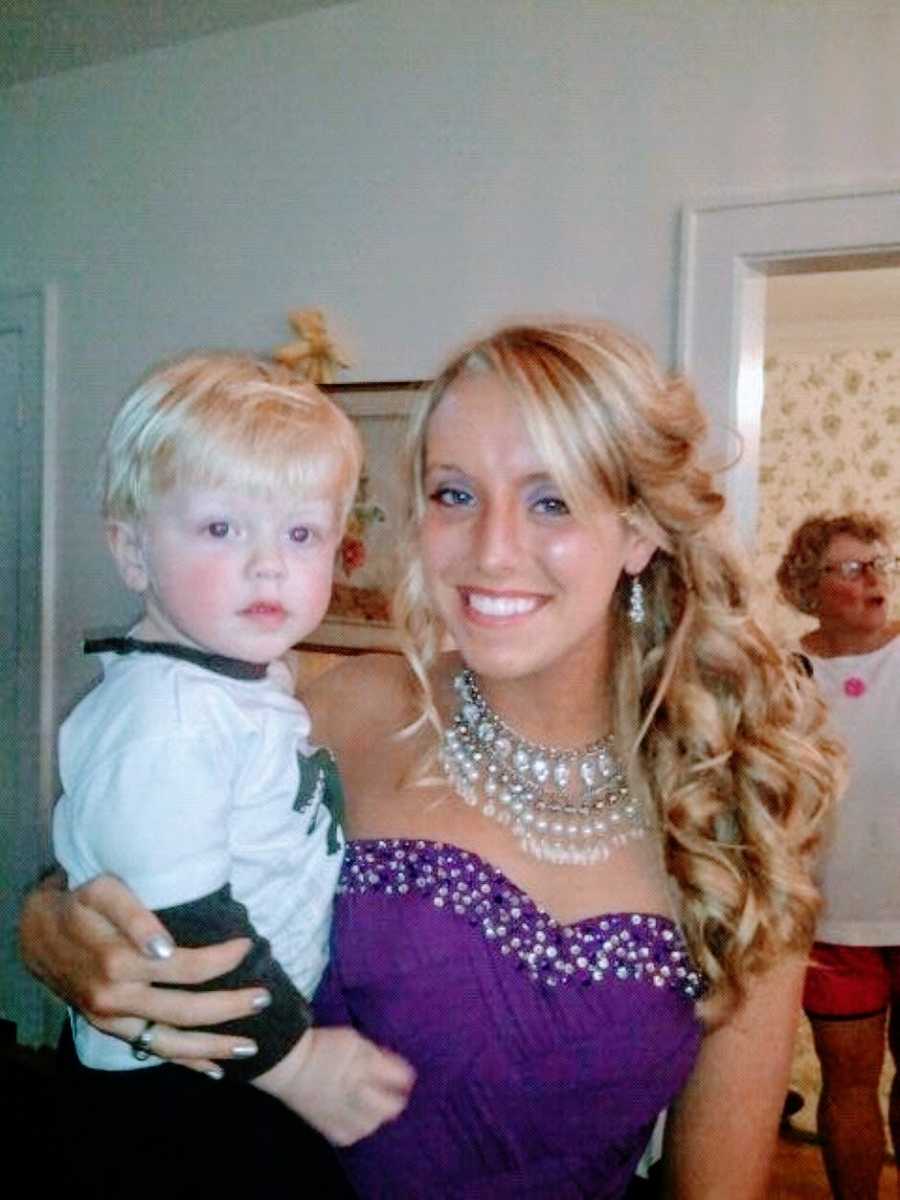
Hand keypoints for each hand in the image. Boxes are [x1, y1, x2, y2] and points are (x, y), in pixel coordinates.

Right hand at [19, 871, 267, 1072]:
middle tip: (265, 998)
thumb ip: (135, 916)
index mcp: (119, 963)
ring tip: (251, 1047)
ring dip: (213, 1046)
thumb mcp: (103, 892)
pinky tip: (214, 1071)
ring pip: (170, 1042)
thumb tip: (166, 949)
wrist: (38, 933)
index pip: (184, 968)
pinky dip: (184, 1062)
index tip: (247, 946)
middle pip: (184, 1011)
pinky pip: (152, 1051)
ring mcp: (113, 1020)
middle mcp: (117, 999)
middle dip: (229, 1008)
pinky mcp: (111, 1030)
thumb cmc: (79, 902)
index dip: (220, 960)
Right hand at [256, 1026, 415, 1145]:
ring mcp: (342, 1114)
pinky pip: (352, 1135)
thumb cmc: (323, 1046)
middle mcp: (356, 1093)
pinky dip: (358, 1128)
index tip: (406, 1076)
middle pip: (389, 1107)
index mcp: (363, 1067)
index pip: (396, 1076)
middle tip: (395, 1094)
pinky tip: (357, 1119)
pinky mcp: (329, 1128)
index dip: (405, 1076)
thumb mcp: (354, 1040)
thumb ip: (376, 1054)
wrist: (289, 1065)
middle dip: (396, 1100)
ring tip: (375, 1106)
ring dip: (378, 1116)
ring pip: (372, 1125)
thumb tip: (395, 1067)